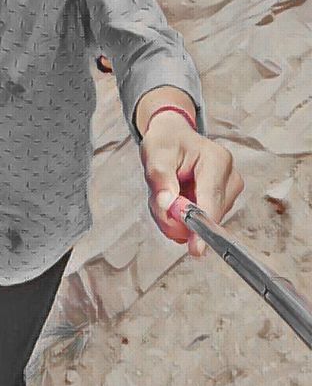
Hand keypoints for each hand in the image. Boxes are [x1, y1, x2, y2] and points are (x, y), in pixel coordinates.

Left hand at [140, 112, 243, 256]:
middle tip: (158, 201)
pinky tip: (175, 198)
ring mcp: (230, 190)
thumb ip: (161, 181)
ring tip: (166, 192)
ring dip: (178, 216)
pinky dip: (182, 216)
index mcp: (215, 160)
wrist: (173, 136)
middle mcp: (229, 176)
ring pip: (202, 220)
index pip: (211, 199)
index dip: (202, 225)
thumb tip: (168, 206)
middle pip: (207, 214)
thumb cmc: (166, 142)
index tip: (196, 248)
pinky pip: (200, 221)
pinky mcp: (224, 201)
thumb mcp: (155, 155)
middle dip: (179, 218)